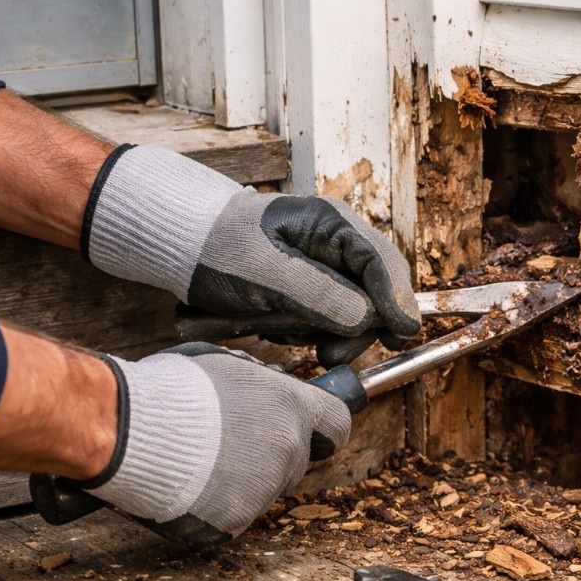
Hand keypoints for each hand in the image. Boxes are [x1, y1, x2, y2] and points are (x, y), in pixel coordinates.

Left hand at [83, 145, 420, 349]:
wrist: (180, 250)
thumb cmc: (216, 251)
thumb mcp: (264, 273)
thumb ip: (318, 293)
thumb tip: (367, 319)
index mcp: (331, 223)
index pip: (382, 263)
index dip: (396, 301)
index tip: (400, 335)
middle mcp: (338, 243)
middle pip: (378, 292)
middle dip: (358, 327)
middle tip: (330, 356)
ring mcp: (327, 267)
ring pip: (355, 312)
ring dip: (328, 332)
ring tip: (283, 333)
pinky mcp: (313, 289)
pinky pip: (330, 319)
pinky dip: (310, 331)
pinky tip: (278, 328)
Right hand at [84, 343, 350, 536]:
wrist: (130, 430)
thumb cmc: (171, 389)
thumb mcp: (226, 367)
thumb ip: (259, 386)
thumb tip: (268, 390)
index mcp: (292, 407)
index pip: (336, 424)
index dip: (323, 430)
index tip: (314, 433)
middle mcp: (288, 448)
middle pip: (297, 461)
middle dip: (272, 456)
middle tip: (230, 446)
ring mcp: (266, 487)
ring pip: (266, 490)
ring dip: (243, 480)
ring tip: (198, 463)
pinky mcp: (238, 518)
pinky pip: (235, 514)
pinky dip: (217, 505)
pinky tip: (188, 486)